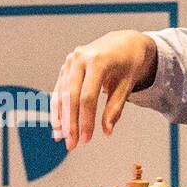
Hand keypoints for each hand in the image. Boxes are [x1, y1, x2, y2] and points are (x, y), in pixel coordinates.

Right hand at [51, 30, 157, 149]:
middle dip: (70, 123)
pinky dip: (57, 108)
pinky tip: (57, 126)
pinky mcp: (66, 67)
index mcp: (98, 60)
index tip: (87, 139)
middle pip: (71, 97)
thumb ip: (115, 107)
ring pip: (61, 94)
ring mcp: (70, 61)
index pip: (88, 96)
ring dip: (61, 118)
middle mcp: (80, 59)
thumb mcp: (127, 84)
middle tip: (72, 145)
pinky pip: (59, 90)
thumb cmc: (129, 63)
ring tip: (62, 139)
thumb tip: (107, 131)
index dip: (86, 120)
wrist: (123, 41)